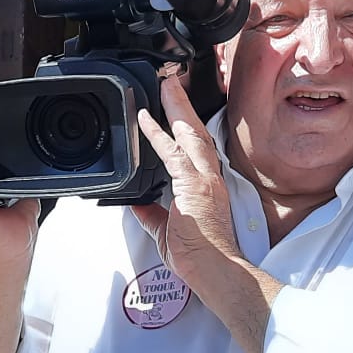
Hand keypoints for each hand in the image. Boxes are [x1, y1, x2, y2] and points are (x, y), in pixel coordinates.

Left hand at [130, 71, 240, 290]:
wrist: (215, 270)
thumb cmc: (200, 257)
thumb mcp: (167, 232)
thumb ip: (152, 215)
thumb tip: (137, 204)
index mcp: (206, 187)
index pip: (196, 149)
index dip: (185, 128)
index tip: (175, 112)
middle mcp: (209, 178)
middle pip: (197, 132)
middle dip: (183, 106)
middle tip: (172, 82)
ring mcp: (204, 180)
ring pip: (190, 134)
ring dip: (176, 108)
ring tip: (166, 84)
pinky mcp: (195, 186)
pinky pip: (174, 152)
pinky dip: (160, 134)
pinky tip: (146, 118)